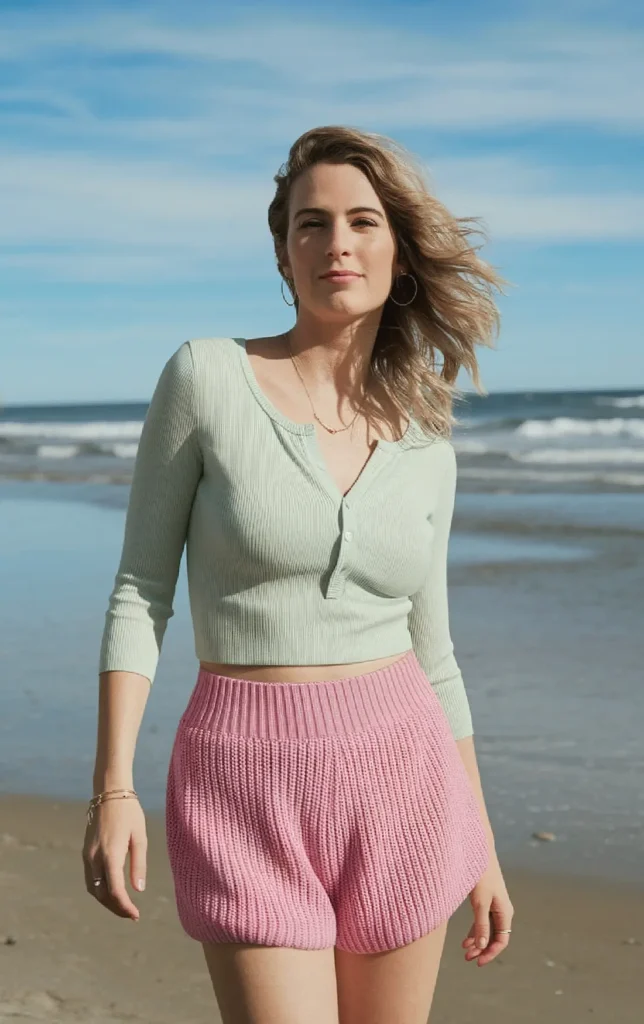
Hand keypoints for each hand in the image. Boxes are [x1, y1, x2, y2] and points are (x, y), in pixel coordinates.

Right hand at [82, 797, 146, 919]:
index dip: (124, 907)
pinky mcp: (85, 851)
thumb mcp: (139, 836)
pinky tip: (112, 891)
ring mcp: (87, 855)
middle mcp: (95, 857)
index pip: (115, 890)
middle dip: (115, 907)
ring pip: (93, 888)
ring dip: (106, 901)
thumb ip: (138, 864)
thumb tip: (138, 890)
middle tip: (131, 915)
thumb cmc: (129, 812)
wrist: (109, 792)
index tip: (136, 915)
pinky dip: (100, 889)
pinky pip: (90, 878)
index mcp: (111, 854)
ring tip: (123, 906)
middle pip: (101, 894)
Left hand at [462, 852, 513, 965]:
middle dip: (482, 949)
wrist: (478, 852)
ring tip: (464, 950)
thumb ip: (481, 924)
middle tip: (467, 958)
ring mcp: (495, 905)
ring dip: (478, 941)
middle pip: (495, 937)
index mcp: (505, 912)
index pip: (501, 940)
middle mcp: (503, 910)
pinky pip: (483, 921)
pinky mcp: (487, 900)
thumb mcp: (479, 902)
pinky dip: (475, 930)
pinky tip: (466, 938)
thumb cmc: (480, 876)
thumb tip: (481, 947)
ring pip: (488, 930)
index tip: (478, 962)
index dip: (490, 953)